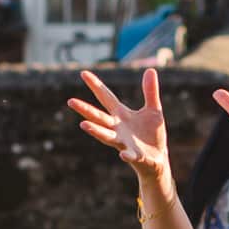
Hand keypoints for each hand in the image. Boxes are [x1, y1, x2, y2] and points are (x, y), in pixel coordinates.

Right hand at [69, 67, 173, 189]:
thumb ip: (150, 92)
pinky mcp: (136, 156)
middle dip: (86, 110)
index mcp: (121, 115)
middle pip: (99, 117)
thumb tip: (150, 69)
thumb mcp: (153, 110)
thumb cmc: (152, 134)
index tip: (83, 73)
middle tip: (70, 101)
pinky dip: (127, 155)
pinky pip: (130, 156)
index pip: (106, 97)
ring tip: (84, 124)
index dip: (96, 85)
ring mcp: (124, 143)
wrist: (158, 158)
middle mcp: (118, 128)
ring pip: (107, 137)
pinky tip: (123, 155)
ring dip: (96, 131)